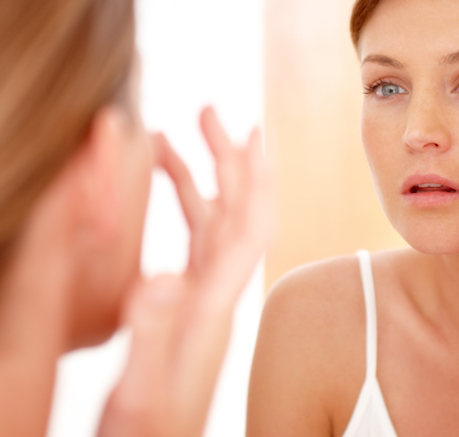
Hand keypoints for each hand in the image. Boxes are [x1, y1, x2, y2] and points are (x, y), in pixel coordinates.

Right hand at [98, 107, 272, 436]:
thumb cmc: (153, 433)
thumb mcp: (146, 392)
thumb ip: (154, 335)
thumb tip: (160, 278)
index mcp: (213, 306)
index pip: (249, 228)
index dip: (256, 178)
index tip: (254, 132)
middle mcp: (216, 294)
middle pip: (235, 211)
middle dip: (227, 158)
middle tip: (208, 110)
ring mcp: (202, 298)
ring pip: (210, 221)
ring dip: (198, 175)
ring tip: (167, 138)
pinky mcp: (187, 306)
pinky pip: (192, 241)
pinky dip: (181, 207)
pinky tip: (163, 191)